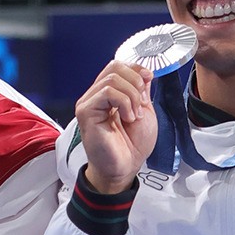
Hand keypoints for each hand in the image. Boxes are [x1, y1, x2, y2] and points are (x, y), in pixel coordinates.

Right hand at [75, 61, 155, 193]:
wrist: (124, 168)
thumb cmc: (132, 146)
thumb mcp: (145, 112)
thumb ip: (142, 91)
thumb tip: (143, 73)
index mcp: (110, 94)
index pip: (118, 66)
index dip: (136, 69)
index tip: (149, 80)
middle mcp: (97, 95)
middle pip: (115, 67)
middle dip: (136, 82)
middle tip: (141, 104)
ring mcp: (89, 103)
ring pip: (112, 79)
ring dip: (131, 96)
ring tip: (134, 116)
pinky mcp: (86, 111)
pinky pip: (106, 93)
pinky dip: (124, 103)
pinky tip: (127, 118)